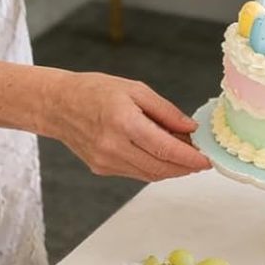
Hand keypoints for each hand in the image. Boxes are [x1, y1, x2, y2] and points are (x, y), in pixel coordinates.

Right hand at [39, 70, 209, 180]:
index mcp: (123, 122)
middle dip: (185, 167)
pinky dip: (153, 167)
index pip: (166, 150)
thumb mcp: (135, 90)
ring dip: (171, 169)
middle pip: (160, 168)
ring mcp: (106, 161)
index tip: (207, 160)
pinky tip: (161, 156)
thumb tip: (190, 129)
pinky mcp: (101, 168)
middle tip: (201, 160)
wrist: (57, 105)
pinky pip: (136, 173)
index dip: (191, 158)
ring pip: (150, 174)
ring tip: (184, 156)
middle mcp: (113, 146)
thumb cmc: (94, 91)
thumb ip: (166, 111)